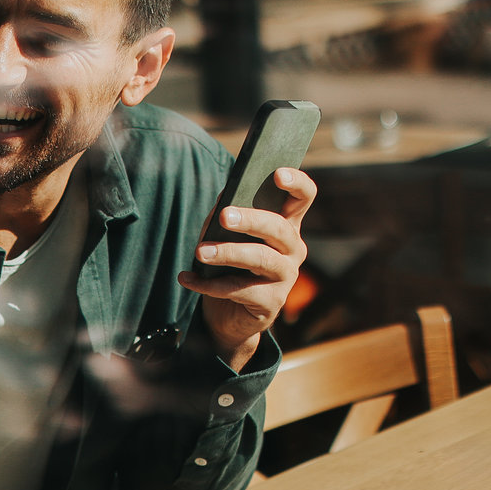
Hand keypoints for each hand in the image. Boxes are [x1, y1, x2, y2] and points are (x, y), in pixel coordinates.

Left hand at [177, 168, 317, 372]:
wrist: (228, 316)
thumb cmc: (229, 266)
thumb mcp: (227, 237)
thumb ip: (228, 215)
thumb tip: (225, 194)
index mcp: (286, 226)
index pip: (303, 199)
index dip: (297, 183)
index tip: (278, 173)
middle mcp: (293, 250)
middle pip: (278, 228)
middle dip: (251, 220)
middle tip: (225, 216)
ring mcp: (286, 278)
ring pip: (261, 259)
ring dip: (227, 254)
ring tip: (200, 252)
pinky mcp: (271, 303)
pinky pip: (239, 290)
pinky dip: (209, 285)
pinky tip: (187, 278)